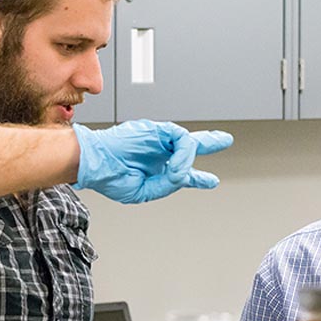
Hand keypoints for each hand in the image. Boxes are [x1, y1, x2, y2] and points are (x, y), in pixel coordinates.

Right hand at [72, 120, 232, 203]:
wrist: (95, 162)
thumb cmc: (111, 177)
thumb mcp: (145, 191)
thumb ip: (169, 183)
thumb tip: (183, 174)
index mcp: (156, 168)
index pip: (182, 171)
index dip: (199, 178)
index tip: (212, 181)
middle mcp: (160, 152)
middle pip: (190, 145)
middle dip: (209, 143)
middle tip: (225, 139)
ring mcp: (159, 140)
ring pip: (188, 144)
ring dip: (186, 161)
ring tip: (177, 171)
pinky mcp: (157, 129)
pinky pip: (181, 139)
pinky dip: (182, 154)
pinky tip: (175, 164)